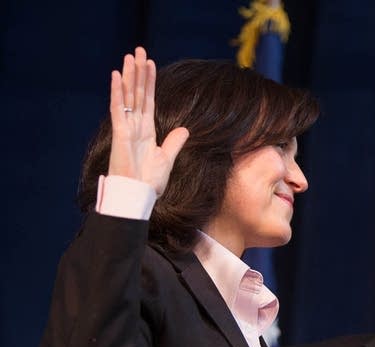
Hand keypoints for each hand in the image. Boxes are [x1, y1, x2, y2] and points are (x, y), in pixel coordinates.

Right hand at [108, 46, 188, 195]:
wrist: (137, 195)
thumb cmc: (148, 182)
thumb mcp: (166, 159)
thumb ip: (174, 142)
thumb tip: (184, 129)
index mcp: (146, 130)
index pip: (148, 100)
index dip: (149, 81)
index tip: (150, 63)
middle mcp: (135, 125)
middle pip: (137, 92)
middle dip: (138, 71)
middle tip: (138, 50)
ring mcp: (126, 127)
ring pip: (128, 95)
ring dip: (129, 75)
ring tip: (130, 56)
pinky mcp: (119, 133)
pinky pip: (118, 108)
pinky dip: (117, 91)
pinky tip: (117, 75)